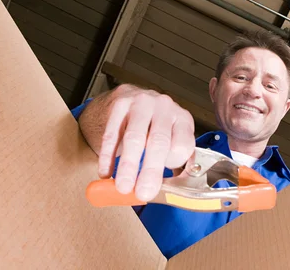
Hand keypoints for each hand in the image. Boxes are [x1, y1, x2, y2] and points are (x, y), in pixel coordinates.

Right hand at [89, 84, 195, 201]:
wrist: (133, 97)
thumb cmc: (155, 123)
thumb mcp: (173, 136)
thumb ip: (174, 160)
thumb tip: (172, 189)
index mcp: (181, 119)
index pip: (183, 144)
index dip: (173, 164)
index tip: (163, 181)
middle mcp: (164, 107)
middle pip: (158, 141)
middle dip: (150, 170)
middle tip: (144, 192)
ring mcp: (141, 103)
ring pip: (134, 137)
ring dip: (128, 165)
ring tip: (123, 186)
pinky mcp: (120, 104)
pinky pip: (112, 134)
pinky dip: (108, 156)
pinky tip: (106, 172)